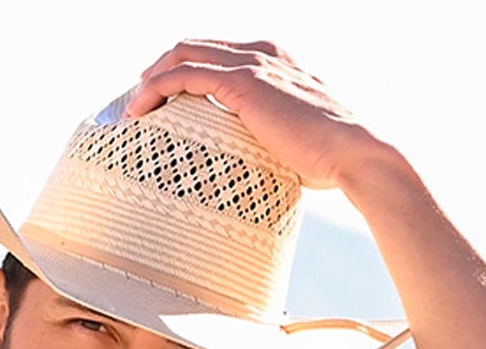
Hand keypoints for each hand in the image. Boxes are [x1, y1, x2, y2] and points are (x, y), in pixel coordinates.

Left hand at [125, 39, 383, 192]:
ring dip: (152, 78)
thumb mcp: (295, 140)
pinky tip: (139, 107)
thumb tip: (260, 165)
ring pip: (184, 55)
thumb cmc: (330, 159)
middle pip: (195, 47)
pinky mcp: (243, 82)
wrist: (353, 154)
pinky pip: (186, 75)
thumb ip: (272, 137)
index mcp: (275, 61)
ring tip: (132, 105)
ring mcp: (252, 64)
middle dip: (161, 68)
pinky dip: (157, 87)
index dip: (186, 71)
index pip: (218, 54)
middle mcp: (262, 53)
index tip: (162, 98)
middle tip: (139, 98)